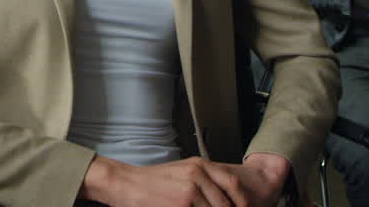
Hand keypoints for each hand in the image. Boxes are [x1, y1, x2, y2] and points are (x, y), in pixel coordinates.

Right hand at [79, 154, 284, 206]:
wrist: (125, 184)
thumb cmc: (151, 182)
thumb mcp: (181, 173)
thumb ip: (203, 181)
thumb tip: (223, 199)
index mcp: (200, 165)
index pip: (233, 186)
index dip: (243, 203)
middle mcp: (198, 175)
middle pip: (227, 203)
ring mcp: (191, 191)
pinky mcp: (182, 205)